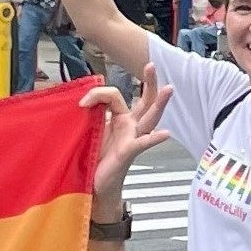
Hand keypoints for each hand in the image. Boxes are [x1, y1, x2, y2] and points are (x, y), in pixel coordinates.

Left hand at [85, 69, 172, 199]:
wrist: (93, 185)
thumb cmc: (93, 159)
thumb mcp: (89, 131)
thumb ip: (90, 115)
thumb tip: (81, 99)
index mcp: (119, 119)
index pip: (113, 95)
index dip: (97, 93)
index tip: (81, 103)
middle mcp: (129, 126)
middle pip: (144, 100)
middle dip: (149, 82)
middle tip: (151, 65)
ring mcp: (132, 138)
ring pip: (149, 117)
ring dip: (160, 103)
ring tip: (169, 89)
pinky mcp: (129, 152)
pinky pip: (143, 143)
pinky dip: (154, 139)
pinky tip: (165, 134)